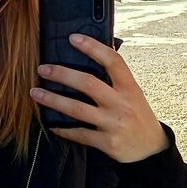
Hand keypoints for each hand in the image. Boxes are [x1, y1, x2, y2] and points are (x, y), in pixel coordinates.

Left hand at [30, 33, 169, 162]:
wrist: (151, 150)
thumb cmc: (138, 116)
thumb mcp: (134, 93)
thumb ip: (117, 77)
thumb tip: (100, 51)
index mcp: (130, 88)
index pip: (113, 61)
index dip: (93, 47)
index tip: (73, 38)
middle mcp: (122, 104)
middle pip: (88, 84)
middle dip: (62, 74)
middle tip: (43, 69)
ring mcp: (114, 124)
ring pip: (77, 109)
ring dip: (53, 100)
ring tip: (35, 93)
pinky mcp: (107, 143)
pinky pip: (79, 134)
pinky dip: (63, 129)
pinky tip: (51, 124)